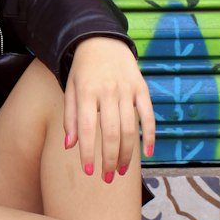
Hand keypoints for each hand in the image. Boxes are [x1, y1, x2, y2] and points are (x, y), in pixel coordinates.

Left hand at [63, 36, 154, 179]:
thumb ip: (70, 117)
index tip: (88, 171)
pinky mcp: (142, 89)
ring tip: (122, 171)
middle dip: (110, 159)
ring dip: (128, 154)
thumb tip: (70, 146)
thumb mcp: (70, 90)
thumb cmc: (83, 71)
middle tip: (108, 178)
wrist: (103, 42)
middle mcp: (108, 91)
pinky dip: (150, 135)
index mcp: (87, 92)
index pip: (88, 128)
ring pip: (130, 128)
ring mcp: (127, 90)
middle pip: (111, 132)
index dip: (88, 152)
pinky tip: (147, 153)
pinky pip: (149, 115)